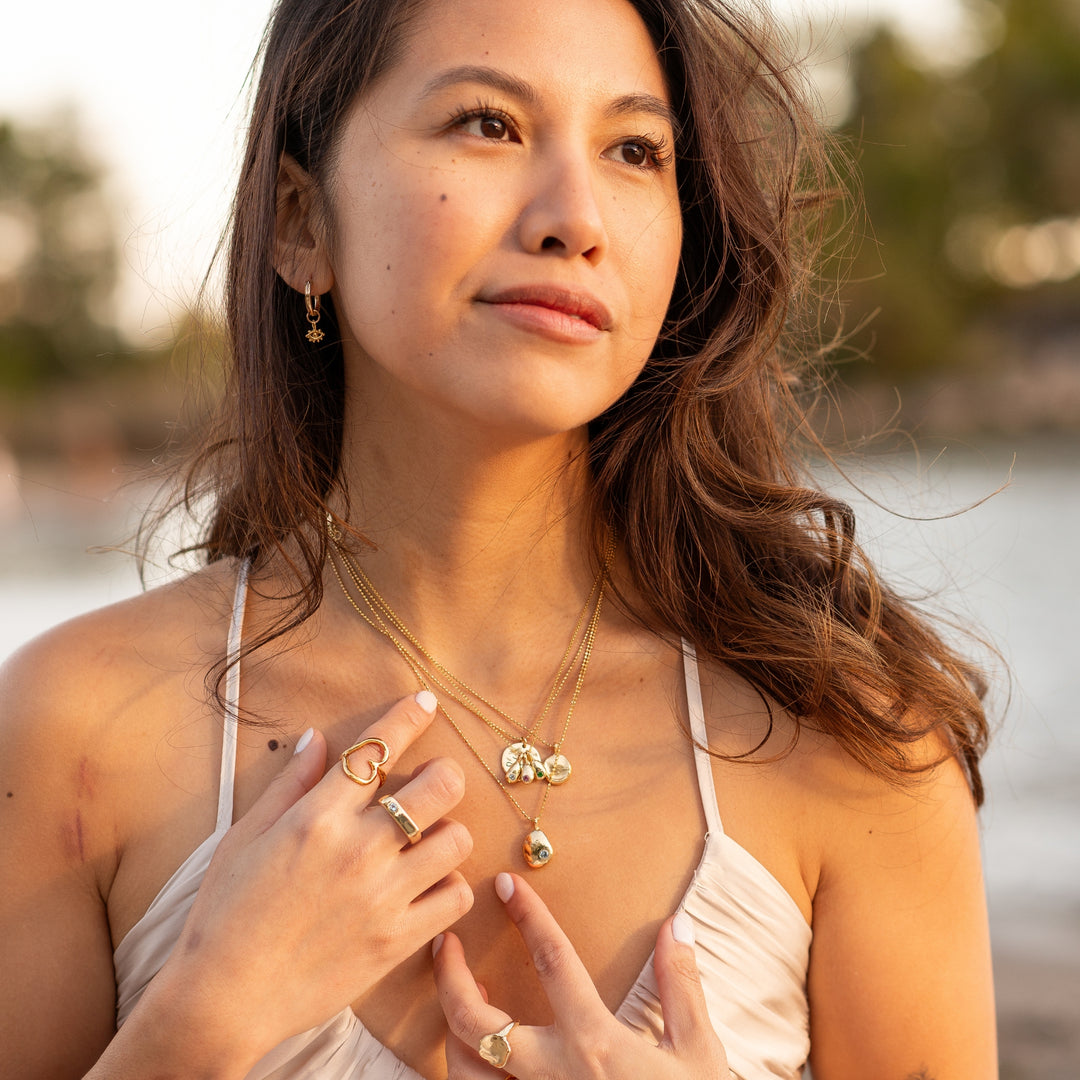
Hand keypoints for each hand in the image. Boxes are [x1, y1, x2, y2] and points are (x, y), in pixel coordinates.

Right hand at [129, 692, 473, 1073]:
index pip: (377, 749)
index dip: (409, 716)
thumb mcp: (245, 837)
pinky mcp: (398, 939)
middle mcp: (358, 849)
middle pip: (440, 787)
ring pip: (456, 839)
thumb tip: (317, 738)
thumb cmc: (226, 912)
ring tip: (428, 839)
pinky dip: (450, 886)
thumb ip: (289, 784)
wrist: (224, 998)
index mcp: (317, 818)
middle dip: (444, 774)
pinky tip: (428, 884)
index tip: (427, 701)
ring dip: (447, 831)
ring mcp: (383, 895)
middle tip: (434, 782)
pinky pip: (455, 897)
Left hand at [433, 872, 728, 1079]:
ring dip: (454, 1029)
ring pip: (465, 1068)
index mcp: (593, 1041)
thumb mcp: (698, 1053)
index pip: (552, 961)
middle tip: (445, 943)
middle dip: (451, 976)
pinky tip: (481, 1052)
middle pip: (477, 1021)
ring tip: (461, 997)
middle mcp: (552, 1074)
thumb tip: (675, 925)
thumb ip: (681, 986)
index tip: (507, 886)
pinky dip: (471, 1070)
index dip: (529, 917)